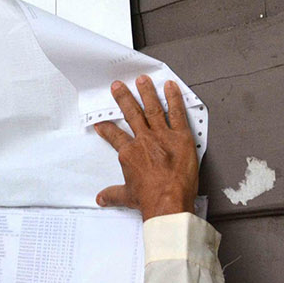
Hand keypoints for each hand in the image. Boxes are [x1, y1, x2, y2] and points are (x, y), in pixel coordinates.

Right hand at [93, 76, 198, 220]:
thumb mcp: (127, 196)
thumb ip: (113, 194)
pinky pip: (177, 113)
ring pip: (152, 108)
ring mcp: (163, 136)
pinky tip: (170, 87)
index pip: (114, 136)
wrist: (168, 202)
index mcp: (129, 153)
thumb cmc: (150, 198)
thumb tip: (102, 198)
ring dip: (146, 92)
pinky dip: (174, 99)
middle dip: (123, 98)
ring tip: (142, 80)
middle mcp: (144, 140)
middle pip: (131, 113)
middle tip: (118, 86)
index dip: (106, 129)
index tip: (102, 124)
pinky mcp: (181, 137)